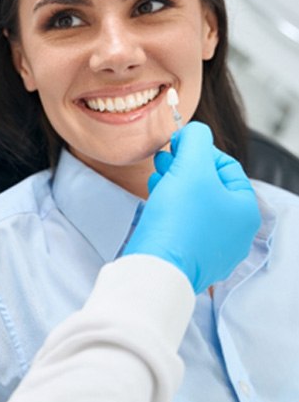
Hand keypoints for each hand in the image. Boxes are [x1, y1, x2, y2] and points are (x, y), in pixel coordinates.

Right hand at [123, 122, 260, 293]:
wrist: (156, 268)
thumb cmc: (179, 220)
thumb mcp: (191, 166)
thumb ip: (196, 139)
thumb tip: (193, 133)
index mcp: (245, 211)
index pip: (226, 166)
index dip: (199, 149)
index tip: (175, 145)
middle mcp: (235, 233)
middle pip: (209, 185)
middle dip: (184, 166)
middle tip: (163, 159)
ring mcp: (214, 249)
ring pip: (195, 204)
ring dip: (175, 184)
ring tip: (156, 176)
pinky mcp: (191, 258)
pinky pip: (184, 224)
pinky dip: (171, 207)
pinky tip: (155, 197)